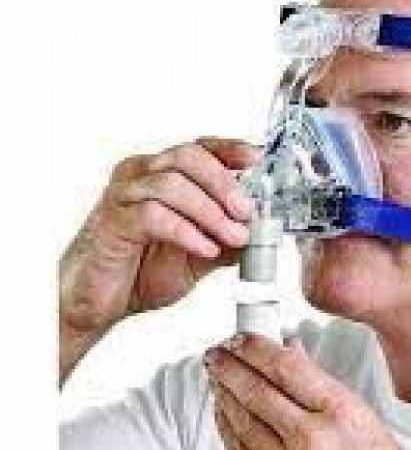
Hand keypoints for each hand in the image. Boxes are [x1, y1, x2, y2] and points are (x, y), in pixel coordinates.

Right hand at [60, 137, 258, 339]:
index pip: (202, 147)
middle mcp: (143, 174)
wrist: (104, 302)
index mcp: (166, 173)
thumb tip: (267, 227)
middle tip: (247, 211)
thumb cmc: (144, 269)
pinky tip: (206, 248)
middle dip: (224, 183)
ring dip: (211, 212)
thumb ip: (231, 237)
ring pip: (172, 184)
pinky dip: (186, 231)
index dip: (232, 150)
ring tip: (234, 236)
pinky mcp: (113, 220)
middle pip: (188, 157)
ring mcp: (125, 194)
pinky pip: (153, 215)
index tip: (258, 160)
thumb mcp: (203, 253)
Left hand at [205, 334, 410, 449]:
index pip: (285, 367)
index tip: (241, 337)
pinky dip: (227, 427)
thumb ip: (318, 378)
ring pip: (242, 422)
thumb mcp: (356, 409)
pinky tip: (224, 410)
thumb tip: (288, 350)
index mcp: (337, 413)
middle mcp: (310, 443)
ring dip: (223, 394)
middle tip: (216, 352)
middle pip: (256, 393)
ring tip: (217, 375)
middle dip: (229, 367)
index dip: (255, 348)